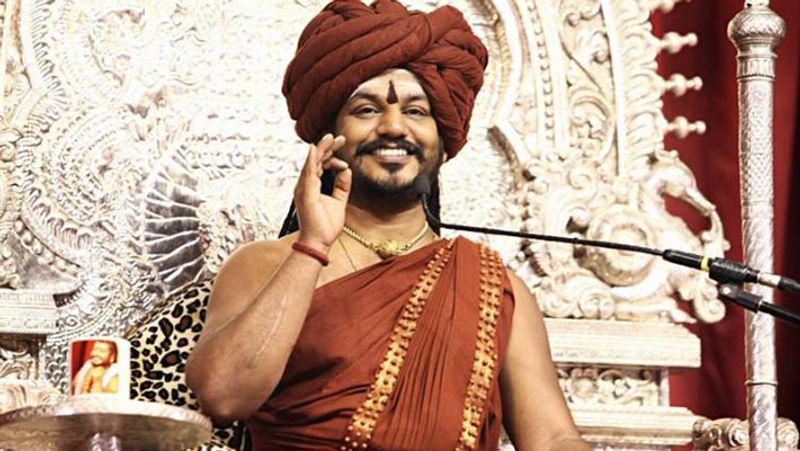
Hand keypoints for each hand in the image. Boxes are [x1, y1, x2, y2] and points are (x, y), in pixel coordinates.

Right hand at [294, 133, 350, 252]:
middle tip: (340, 137)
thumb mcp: (339, 201)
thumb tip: (347, 170)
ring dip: (322, 148)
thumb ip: (342, 186)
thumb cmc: (326, 226)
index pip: (320, 164)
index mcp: (312, 186)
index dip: (332, 156)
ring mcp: (303, 187)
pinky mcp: (305, 192)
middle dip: (328, 147)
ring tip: (331, 137)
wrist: (318, 242)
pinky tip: (315, 148)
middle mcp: (305, 184)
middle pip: (316, 159)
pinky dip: (312, 159)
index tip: (345, 158)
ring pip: (312, 162)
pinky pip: (308, 171)